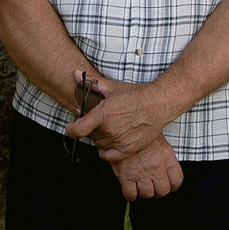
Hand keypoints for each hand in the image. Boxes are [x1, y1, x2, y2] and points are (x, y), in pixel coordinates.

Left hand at [66, 72, 181, 160]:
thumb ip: (92, 84)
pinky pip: (108, 156)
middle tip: (99, 120)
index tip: (70, 128)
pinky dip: (106, 151)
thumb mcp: (112, 88)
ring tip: (109, 127)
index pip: (78, 130)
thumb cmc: (136, 95)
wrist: (158, 104)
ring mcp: (119, 141)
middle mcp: (110, 130)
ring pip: (99, 144)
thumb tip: (75, 73)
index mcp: (103, 115)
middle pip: (90, 135)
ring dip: (100, 138)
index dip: (70, 130)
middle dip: (91, 128)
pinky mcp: (128, 149)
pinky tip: (109, 142)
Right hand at [111, 137, 183, 200]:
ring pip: (147, 194)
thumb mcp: (159, 139)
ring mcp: (141, 173)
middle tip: (153, 187)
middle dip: (158, 191)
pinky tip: (130, 189)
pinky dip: (130, 195)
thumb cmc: (140, 130)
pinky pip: (130, 194)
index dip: (172, 186)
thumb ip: (164, 155)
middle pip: (163, 190)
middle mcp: (156, 167)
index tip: (168, 185)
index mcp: (167, 157)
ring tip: (141, 187)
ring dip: (145, 193)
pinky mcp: (126, 176)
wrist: (122, 126)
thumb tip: (166, 166)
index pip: (177, 181)